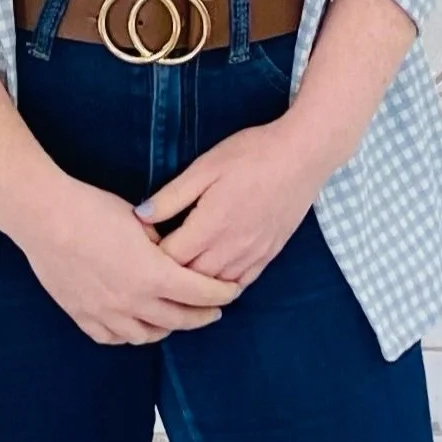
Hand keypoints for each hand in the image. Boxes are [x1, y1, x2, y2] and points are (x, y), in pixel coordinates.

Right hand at [17, 177, 242, 345]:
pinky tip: (135, 324)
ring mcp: (107, 313)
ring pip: (147, 335)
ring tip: (175, 318)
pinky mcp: (84, 316)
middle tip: (214, 311)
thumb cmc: (93, 210)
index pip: (200, 292)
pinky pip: (114, 337)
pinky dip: (130, 333)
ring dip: (167, 328)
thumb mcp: (138, 220)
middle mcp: (134, 302)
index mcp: (153, 275)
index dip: (221, 293)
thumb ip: (160, 242)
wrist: (47, 219)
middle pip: (179, 320)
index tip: (232, 291)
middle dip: (202, 315)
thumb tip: (171, 251)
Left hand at [138, 116, 329, 288]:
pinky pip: (241, 283)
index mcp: (210, 226)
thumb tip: (140, 216)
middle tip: (156, 262)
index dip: (151, 255)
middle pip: (190, 279)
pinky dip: (223, 285)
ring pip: (215, 287)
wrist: (301, 156)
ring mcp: (252, 256)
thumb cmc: (251, 154)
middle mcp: (230, 249)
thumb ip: (172, 195)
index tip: (142, 246)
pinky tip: (214, 275)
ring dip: (196, 284)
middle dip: (170, 274)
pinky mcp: (269, 255)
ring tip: (180, 273)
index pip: (170, 259)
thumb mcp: (205, 166)